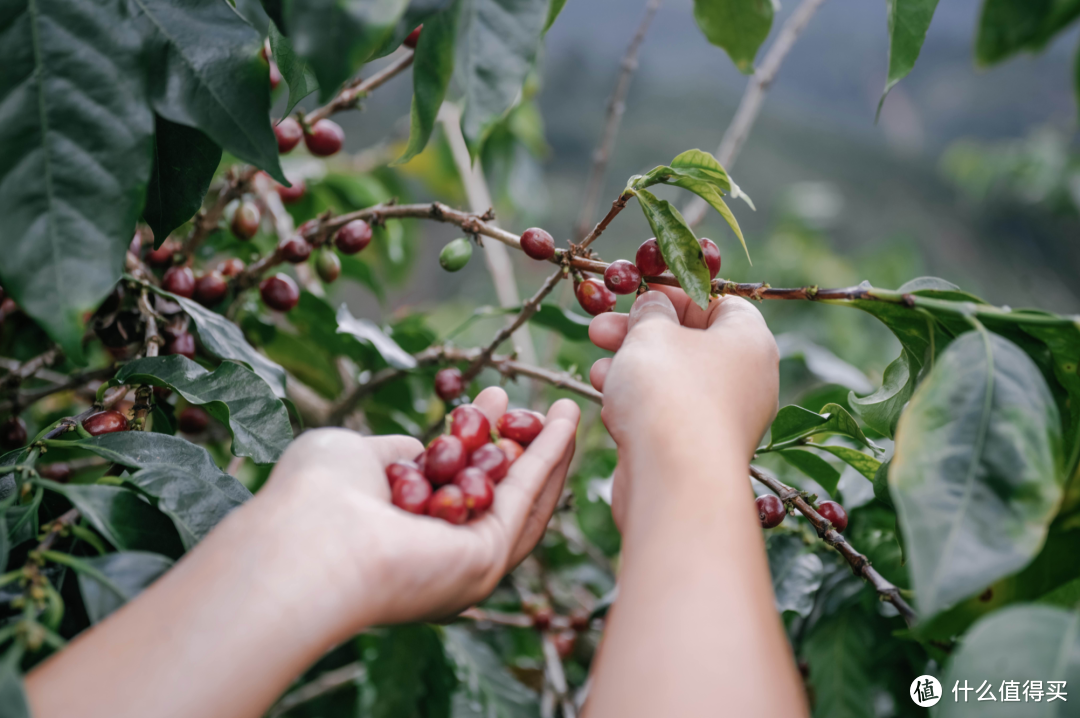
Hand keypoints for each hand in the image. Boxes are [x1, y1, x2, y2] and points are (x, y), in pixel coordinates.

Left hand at [255, 387, 578, 636]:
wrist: (306, 541)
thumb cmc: (312, 499)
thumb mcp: (353, 457)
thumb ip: (393, 455)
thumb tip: (418, 451)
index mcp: (405, 536)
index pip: (453, 484)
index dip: (476, 439)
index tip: (489, 398)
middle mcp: (439, 556)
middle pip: (495, 495)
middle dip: (519, 445)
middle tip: (539, 405)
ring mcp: (465, 564)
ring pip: (521, 500)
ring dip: (548, 452)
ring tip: (569, 409)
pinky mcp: (486, 561)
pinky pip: (525, 498)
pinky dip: (548, 457)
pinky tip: (564, 421)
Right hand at [588, 287, 777, 529]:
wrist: (676, 481)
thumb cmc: (669, 392)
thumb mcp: (651, 333)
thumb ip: (649, 310)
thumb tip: (653, 304)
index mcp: (750, 341)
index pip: (719, 303)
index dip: (676, 294)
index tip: (638, 295)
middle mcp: (748, 380)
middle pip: (691, 343)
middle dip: (640, 333)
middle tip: (599, 328)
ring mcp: (726, 419)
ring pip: (675, 381)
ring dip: (632, 369)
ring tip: (597, 366)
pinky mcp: (701, 451)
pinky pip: (670, 415)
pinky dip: (640, 403)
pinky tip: (607, 399)